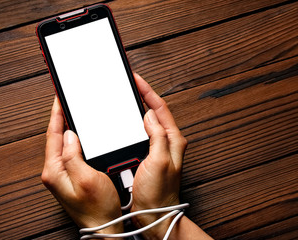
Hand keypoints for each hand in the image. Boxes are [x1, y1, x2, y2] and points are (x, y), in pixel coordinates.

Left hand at [42, 97, 122, 234]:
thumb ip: (73, 155)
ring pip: (65, 144)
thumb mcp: (86, 178)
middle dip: (61, 118)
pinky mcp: (74, 177)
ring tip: (74, 113)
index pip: (53, 135)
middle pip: (57, 138)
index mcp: (55, 171)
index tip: (59, 98)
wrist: (104, 226)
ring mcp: (64, 175)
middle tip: (66, 102)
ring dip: (69, 128)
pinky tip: (84, 135)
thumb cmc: (97, 207)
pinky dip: (77, 140)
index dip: (57, 115)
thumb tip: (70, 135)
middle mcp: (56, 172)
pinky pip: (72, 152)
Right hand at [131, 74, 187, 237]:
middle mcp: (167, 142)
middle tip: (131, 85)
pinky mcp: (148, 156)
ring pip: (147, 122)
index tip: (136, 80)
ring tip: (128, 97)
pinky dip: (132, 124)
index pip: (161, 108)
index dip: (148, 92)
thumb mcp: (160, 161)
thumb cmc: (159, 192)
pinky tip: (125, 122)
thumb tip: (150, 115)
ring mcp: (157, 148)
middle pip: (155, 112)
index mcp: (173, 140)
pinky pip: (140, 134)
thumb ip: (157, 135)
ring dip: (137, 109)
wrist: (154, 213)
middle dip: (143, 96)